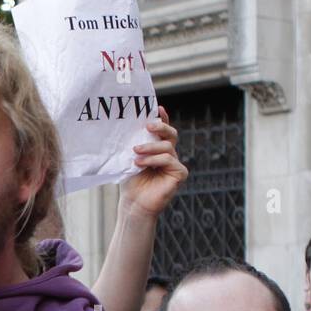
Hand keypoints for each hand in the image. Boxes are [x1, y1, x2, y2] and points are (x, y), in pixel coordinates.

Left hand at [118, 106, 186, 222]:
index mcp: (158, 149)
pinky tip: (141, 164)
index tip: (157, 107)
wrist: (134, 203)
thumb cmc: (131, 182)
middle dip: (160, 126)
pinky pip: (169, 160)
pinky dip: (154, 160)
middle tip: (147, 125)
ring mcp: (175, 164)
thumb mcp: (130, 158)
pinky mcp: (179, 174)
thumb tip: (131, 125)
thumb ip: (136, 143)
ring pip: (167, 147)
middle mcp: (169, 155)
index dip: (163, 118)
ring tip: (135, 153)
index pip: (163, 130)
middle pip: (171, 134)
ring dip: (150, 148)